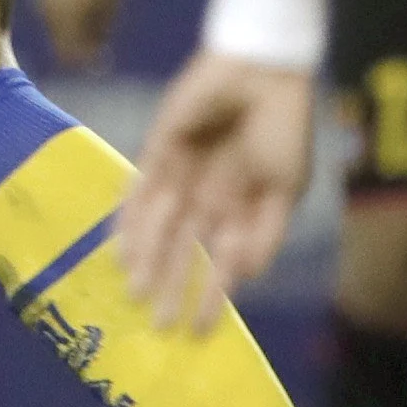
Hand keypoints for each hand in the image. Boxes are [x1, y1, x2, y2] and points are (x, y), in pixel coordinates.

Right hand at [32, 0, 124, 70]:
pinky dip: (65, 20)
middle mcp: (50, 12)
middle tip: (101, 45)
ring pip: (55, 32)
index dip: (88, 63)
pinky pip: (51, 16)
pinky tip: (81, 7)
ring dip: (72, 35)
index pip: (72, 55)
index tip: (103, 61)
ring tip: (95, 19)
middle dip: (79, 51)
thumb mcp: (111, 0)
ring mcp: (42, 0)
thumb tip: (97, 58)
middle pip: (61, 47)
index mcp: (69, 16)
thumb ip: (101, 31)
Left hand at [117, 49, 314, 332]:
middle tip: (156, 325)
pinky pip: (138, 191)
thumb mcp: (287, 188)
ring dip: (146, 261)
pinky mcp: (158, 151)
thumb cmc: (284, 129)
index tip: (201, 332)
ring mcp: (180, 176)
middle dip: (170, 287)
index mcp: (240, 210)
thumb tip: (245, 275)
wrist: (263, 74)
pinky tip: (119, 247)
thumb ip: (266, 233)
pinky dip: (129, 219)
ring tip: (135, 294)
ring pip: (157, 228)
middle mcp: (207, 198)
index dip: (211, 297)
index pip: (220, 263)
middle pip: (182, 252)